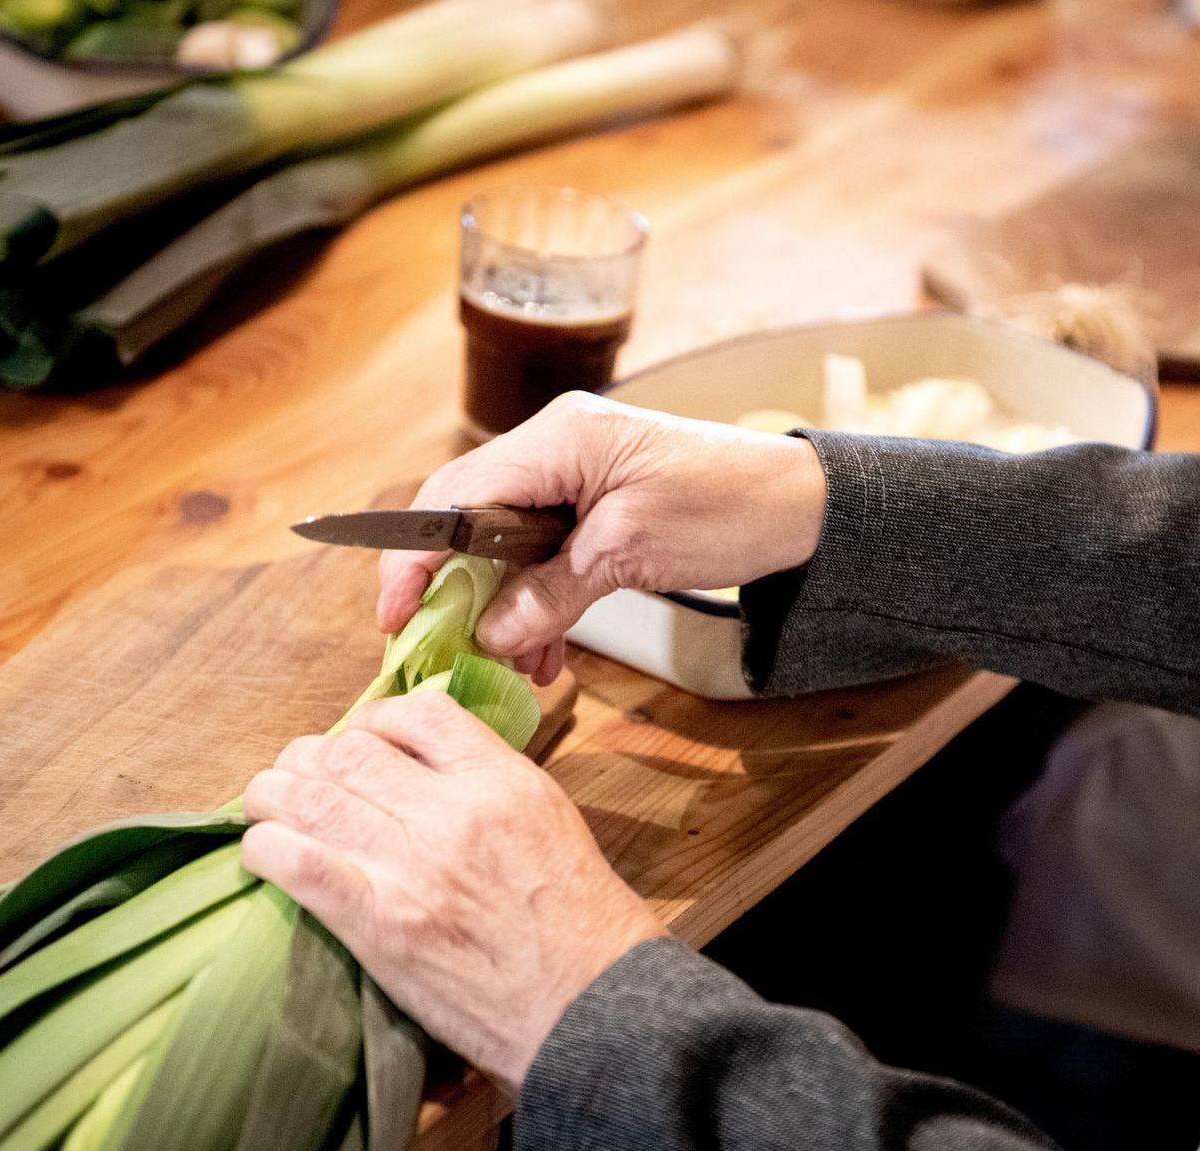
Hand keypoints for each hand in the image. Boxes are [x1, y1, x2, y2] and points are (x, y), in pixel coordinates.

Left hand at [241, 691, 666, 1092]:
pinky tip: (262, 851)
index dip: (374, 719)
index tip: (362, 741)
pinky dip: (268, 848)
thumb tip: (430, 759)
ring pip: (311, 796)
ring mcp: (412, 867)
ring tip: (267, 804)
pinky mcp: (380, 924)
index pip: (418, 714)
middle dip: (312, 757)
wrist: (591, 1008)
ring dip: (274, 794)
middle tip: (301, 776)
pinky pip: (300, 864)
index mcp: (502, 781)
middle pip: (350, 750)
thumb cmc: (582, 925)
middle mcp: (452, 812)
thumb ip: (492, 783)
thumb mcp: (551, 822)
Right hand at [378, 390, 826, 682]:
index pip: (457, 494)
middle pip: (468, 516)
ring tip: (504, 662)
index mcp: (557, 439)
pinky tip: (543, 651)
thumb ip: (552, 591)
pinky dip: (537, 601)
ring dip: (499, 603)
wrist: (802, 505)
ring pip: (504, 541)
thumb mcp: (631, 552)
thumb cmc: (727, 506)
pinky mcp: (595, 505)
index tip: (396, 613)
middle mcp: (555, 447)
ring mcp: (575, 475)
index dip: (415, 555)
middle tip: (433, 643)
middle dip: (450, 584)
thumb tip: (489, 634)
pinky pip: (542, 552)